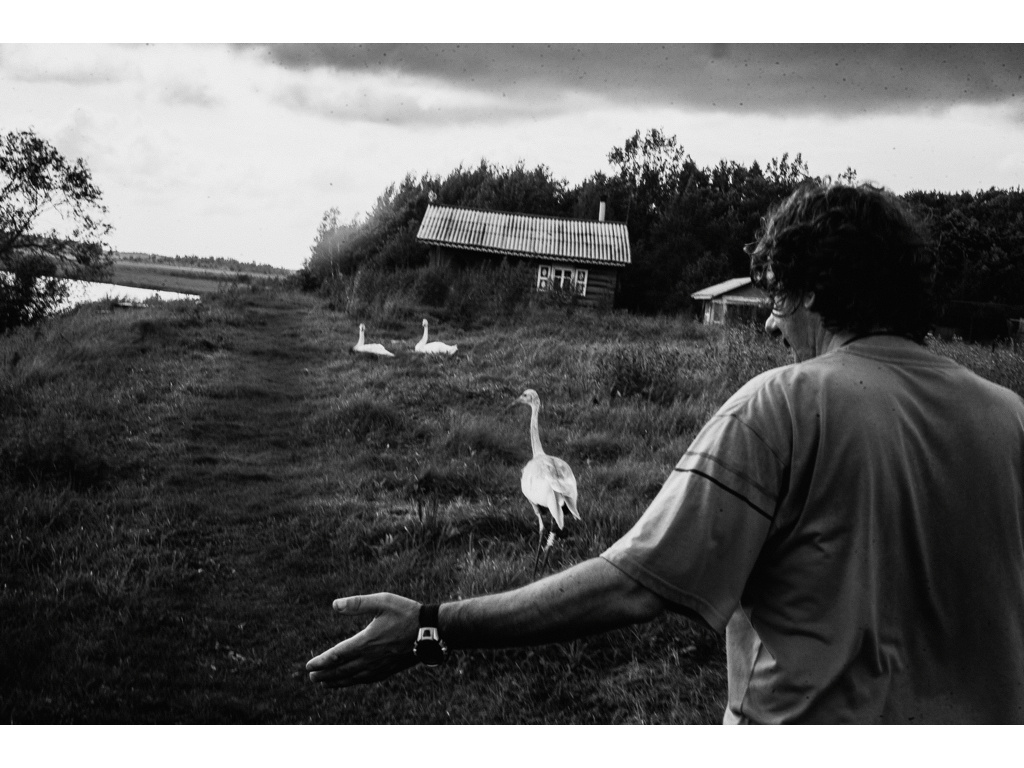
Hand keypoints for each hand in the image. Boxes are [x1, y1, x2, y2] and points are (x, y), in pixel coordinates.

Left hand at [306, 593, 420, 687]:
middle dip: (325, 674)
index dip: (321, 661)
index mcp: (366, 641)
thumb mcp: (382, 601)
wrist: (431, 631)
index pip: (337, 655)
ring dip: (337, 681)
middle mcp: (370, 658)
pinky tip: (350, 681)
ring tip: (324, 683)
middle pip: (342, 670)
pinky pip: (366, 679)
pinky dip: (353, 682)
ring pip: (353, 678)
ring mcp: (380, 666)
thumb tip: (335, 605)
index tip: (308, 665)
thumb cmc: (407, 613)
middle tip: (311, 677)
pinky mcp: (388, 670)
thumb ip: (358, 603)